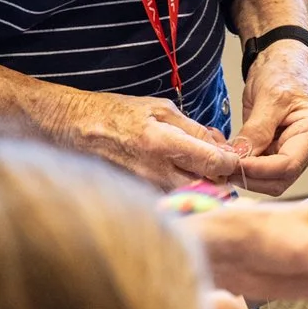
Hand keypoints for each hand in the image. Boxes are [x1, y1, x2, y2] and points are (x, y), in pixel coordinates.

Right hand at [60, 86, 242, 187]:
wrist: (75, 130)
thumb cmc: (117, 114)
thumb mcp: (160, 109)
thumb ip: (194, 129)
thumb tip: (222, 146)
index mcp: (162, 144)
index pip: (214, 164)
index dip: (230, 162)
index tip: (231, 157)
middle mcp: (155, 172)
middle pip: (207, 188)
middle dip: (219, 179)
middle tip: (217, 166)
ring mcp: (145, 189)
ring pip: (190, 197)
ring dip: (202, 187)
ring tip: (195, 169)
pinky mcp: (138, 197)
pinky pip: (170, 199)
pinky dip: (181, 191)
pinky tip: (177, 177)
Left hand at [232, 42, 307, 195]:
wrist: (279, 65)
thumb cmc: (282, 73)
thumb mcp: (269, 97)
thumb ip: (256, 130)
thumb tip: (241, 158)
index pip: (288, 165)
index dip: (259, 170)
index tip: (233, 164)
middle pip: (280, 179)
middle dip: (251, 177)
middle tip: (223, 165)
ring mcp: (293, 152)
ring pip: (269, 180)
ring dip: (244, 174)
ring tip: (222, 157)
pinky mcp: (277, 152)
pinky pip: (260, 169)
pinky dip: (242, 166)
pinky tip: (227, 152)